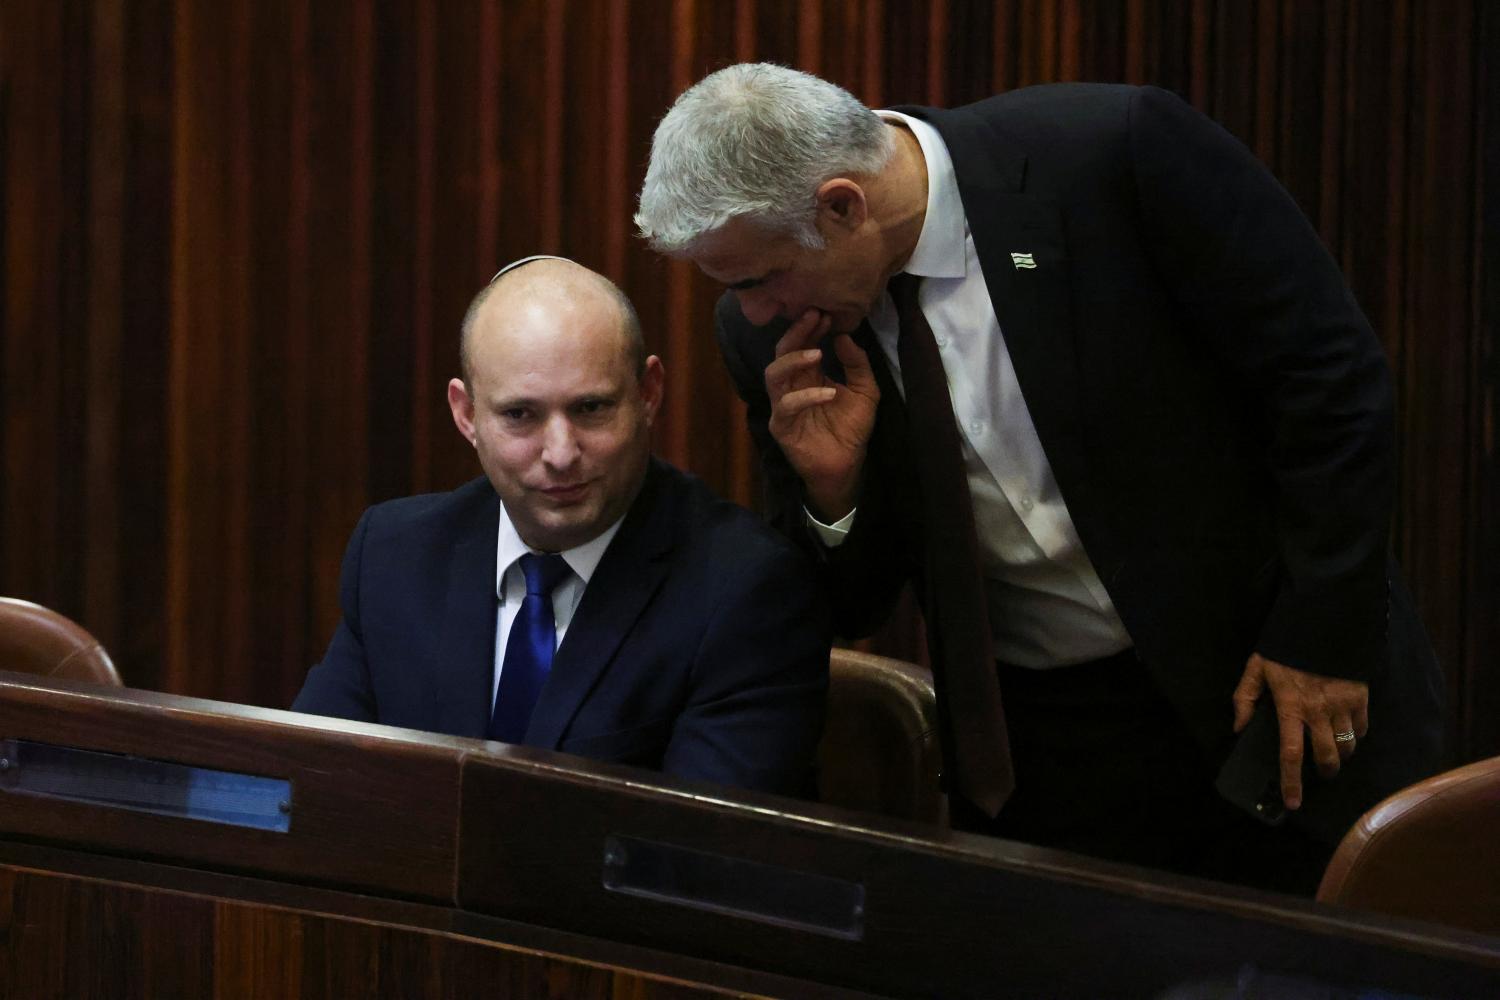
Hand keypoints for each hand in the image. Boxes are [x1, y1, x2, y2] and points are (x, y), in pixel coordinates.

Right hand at [764, 309, 879, 519]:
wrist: (847, 465)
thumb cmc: (852, 428)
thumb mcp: (865, 391)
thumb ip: (857, 364)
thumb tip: (844, 337)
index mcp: (809, 375)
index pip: (801, 344)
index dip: (810, 327)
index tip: (825, 313)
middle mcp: (792, 386)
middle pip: (782, 352)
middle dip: (797, 333)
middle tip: (814, 318)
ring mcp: (783, 405)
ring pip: (773, 375)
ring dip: (793, 360)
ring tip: (818, 352)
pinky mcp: (782, 425)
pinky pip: (785, 406)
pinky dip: (806, 397)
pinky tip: (829, 393)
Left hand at [1232, 653, 1368, 809]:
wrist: (1321, 622)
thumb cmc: (1284, 649)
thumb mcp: (1255, 669)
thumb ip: (1244, 699)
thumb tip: (1239, 728)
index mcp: (1290, 707)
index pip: (1290, 754)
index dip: (1291, 782)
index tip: (1293, 803)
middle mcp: (1318, 712)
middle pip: (1327, 757)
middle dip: (1325, 772)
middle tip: (1320, 774)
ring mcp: (1342, 705)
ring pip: (1347, 746)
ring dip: (1340, 756)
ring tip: (1333, 755)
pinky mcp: (1359, 697)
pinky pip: (1361, 728)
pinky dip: (1355, 735)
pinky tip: (1347, 732)